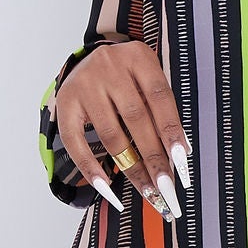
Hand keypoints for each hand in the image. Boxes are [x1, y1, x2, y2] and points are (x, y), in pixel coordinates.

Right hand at [56, 36, 190, 217]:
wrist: (89, 60)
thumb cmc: (129, 78)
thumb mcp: (148, 80)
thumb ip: (161, 110)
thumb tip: (178, 156)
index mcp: (138, 57)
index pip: (160, 98)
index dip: (172, 131)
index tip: (182, 162)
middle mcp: (109, 66)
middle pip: (136, 119)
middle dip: (154, 158)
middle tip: (167, 188)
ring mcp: (84, 83)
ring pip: (111, 135)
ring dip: (131, 168)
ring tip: (147, 190)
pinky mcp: (65, 102)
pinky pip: (76, 143)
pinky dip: (91, 169)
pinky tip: (107, 188)